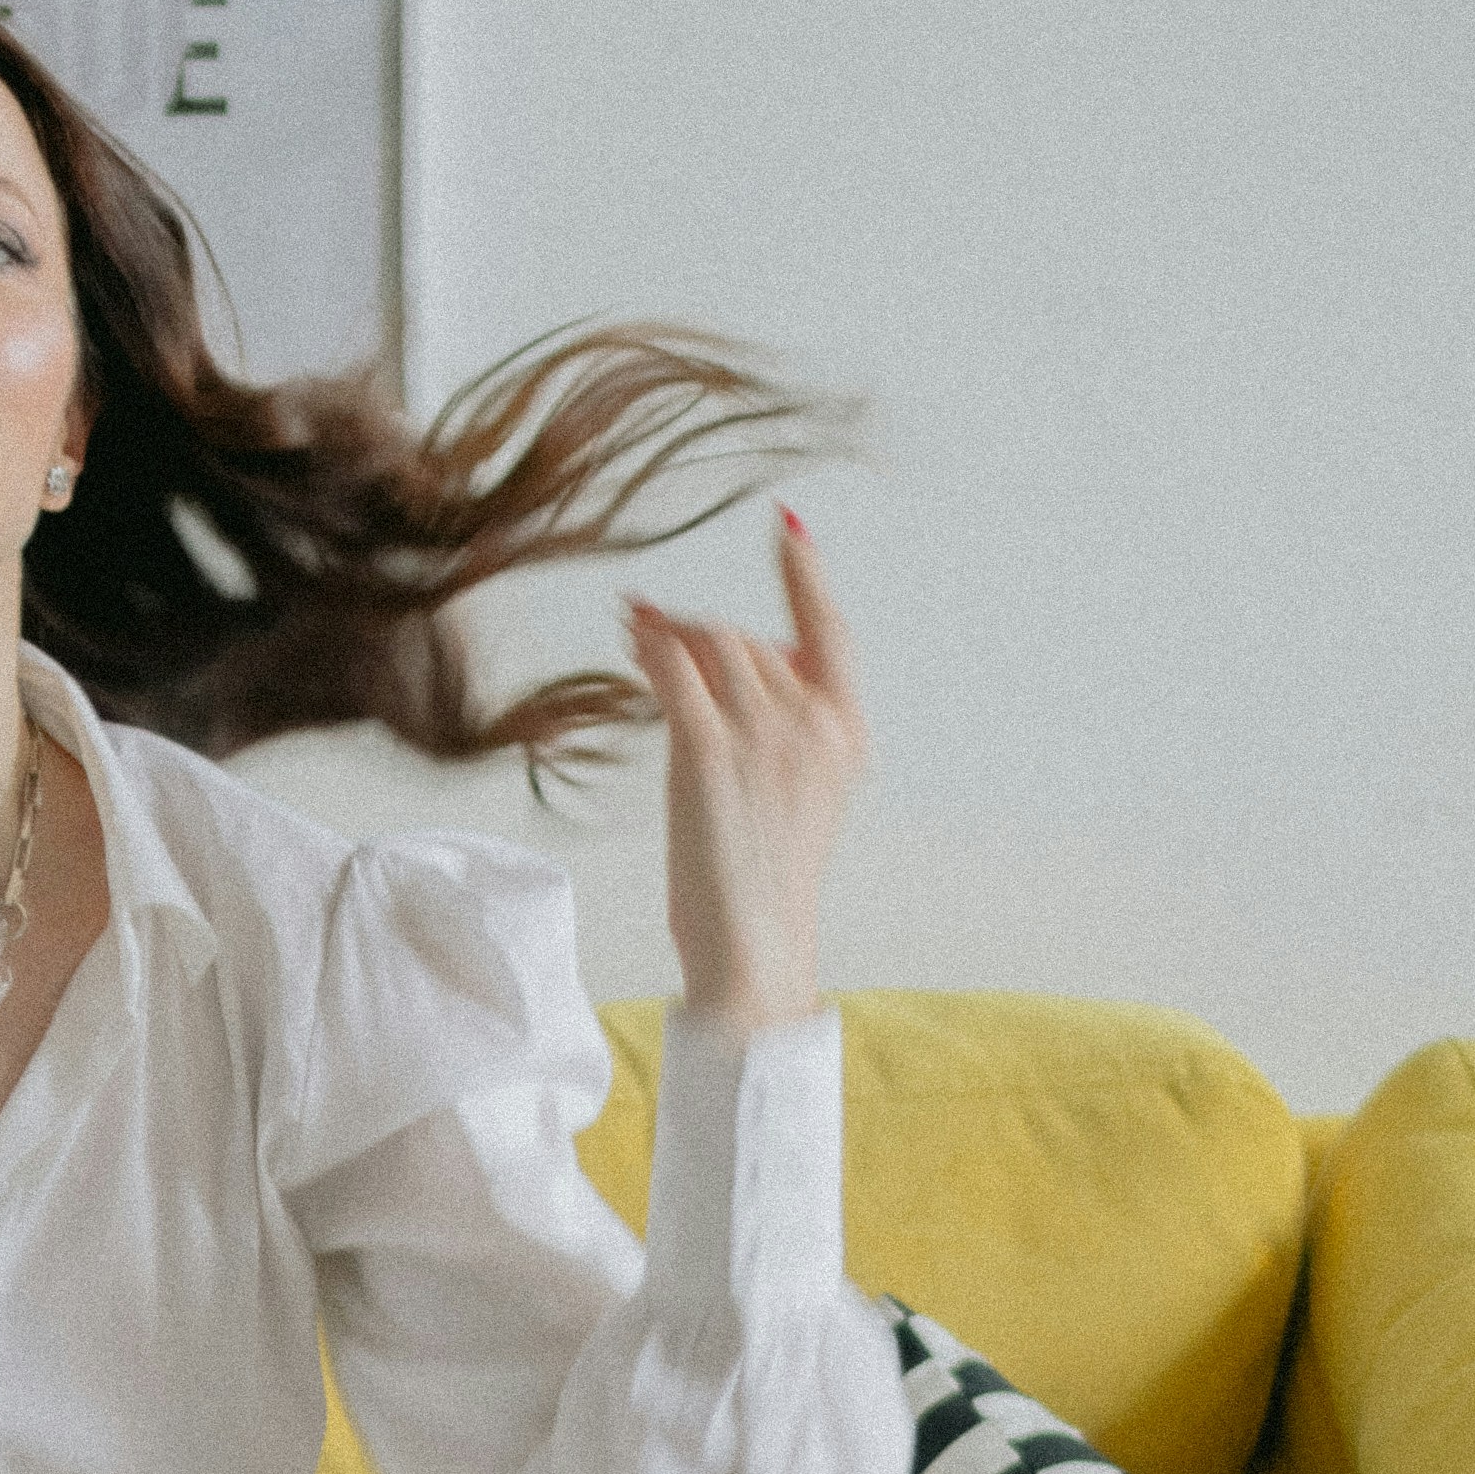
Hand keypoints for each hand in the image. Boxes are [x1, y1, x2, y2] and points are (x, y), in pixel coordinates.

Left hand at [625, 509, 865, 1035]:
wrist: (754, 947)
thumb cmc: (767, 881)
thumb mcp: (799, 796)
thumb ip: (786, 728)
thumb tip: (742, 665)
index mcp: (844, 732)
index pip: (827, 631)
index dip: (804, 574)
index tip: (786, 526)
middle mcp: (812, 723)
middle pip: (748, 639)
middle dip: (701, 634)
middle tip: (656, 632)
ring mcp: (763, 736)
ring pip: (709, 645)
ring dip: (668, 630)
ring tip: (637, 629)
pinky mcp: (708, 753)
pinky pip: (674, 672)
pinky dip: (649, 642)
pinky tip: (629, 629)